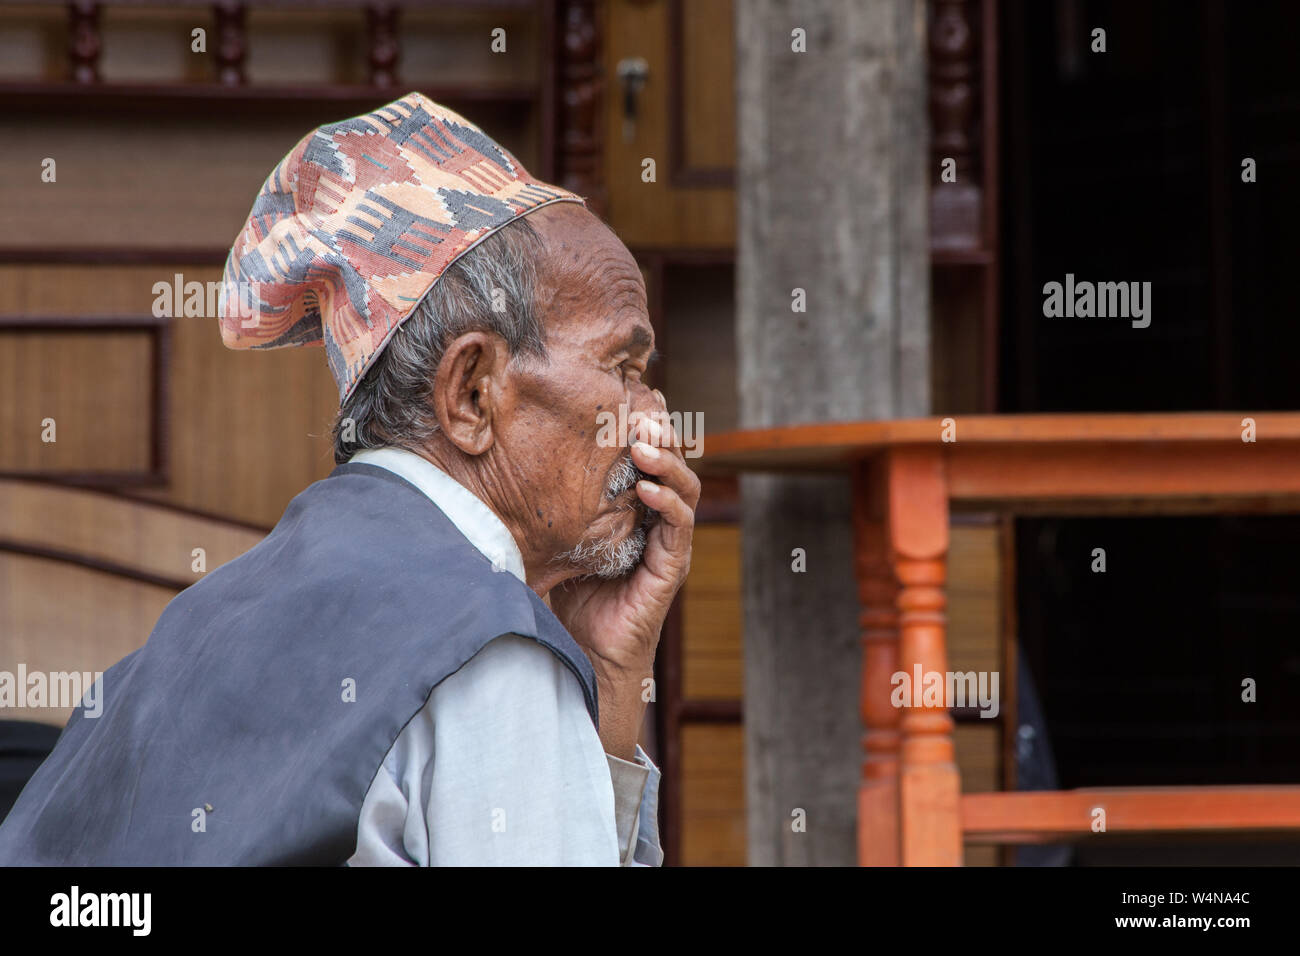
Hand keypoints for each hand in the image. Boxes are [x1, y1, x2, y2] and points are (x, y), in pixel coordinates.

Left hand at [550, 392, 699, 757]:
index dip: (637, 426)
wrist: (579, 657)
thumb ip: (540, 507)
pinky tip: (647, 487)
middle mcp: (651, 520)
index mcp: (627, 508)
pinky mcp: (669, 568)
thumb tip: (497, 462)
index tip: (617, 400)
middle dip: (658, 433)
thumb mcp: (548, 539)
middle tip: (638, 411)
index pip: (641, 457)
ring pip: (683, 488)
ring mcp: (664, 543)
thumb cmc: (562, 599)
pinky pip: (678, 527)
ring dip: (668, 460)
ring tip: (644, 440)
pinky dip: (669, 502)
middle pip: (668, 463)